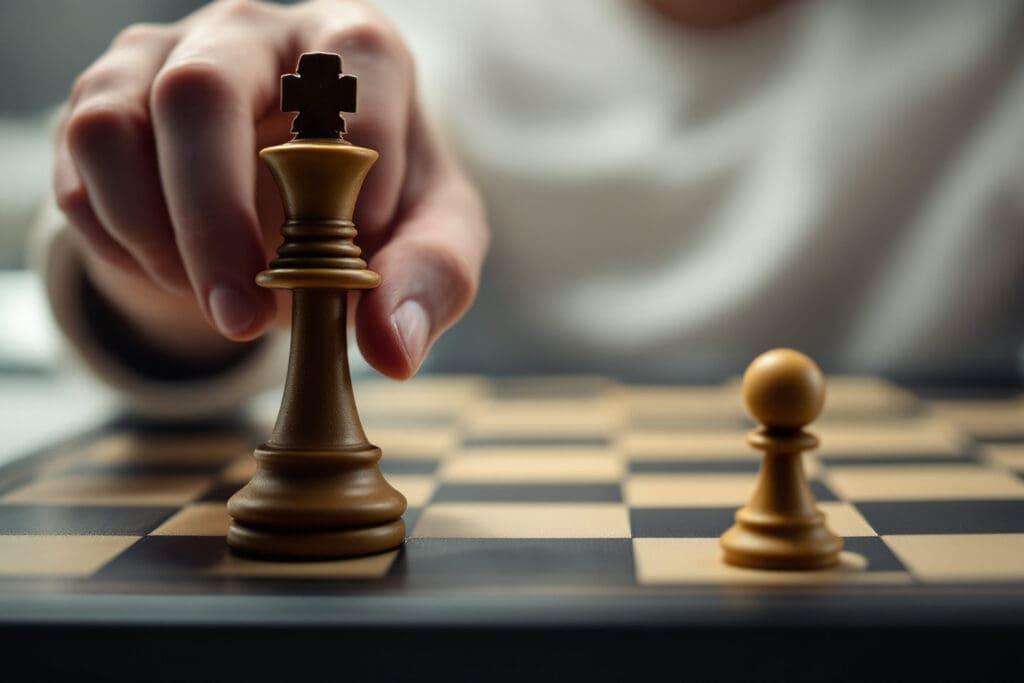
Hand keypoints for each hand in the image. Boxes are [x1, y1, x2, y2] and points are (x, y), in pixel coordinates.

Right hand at [53, 0, 487, 377]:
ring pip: (115, 128)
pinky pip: (80, 174)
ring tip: (215, 300)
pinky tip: (178, 277)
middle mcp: (252, 34)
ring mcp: (164, 60)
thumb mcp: (429, 240)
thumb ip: (429, 280)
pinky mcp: (104, 103)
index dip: (351, 153)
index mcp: (350, 45)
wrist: (299, 205)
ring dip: (158, 239)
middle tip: (242, 314)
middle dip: (215, 219)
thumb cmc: (376, 204)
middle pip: (199, 92)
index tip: (354, 245)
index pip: (349, 65)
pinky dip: (121, 246)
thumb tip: (394, 350)